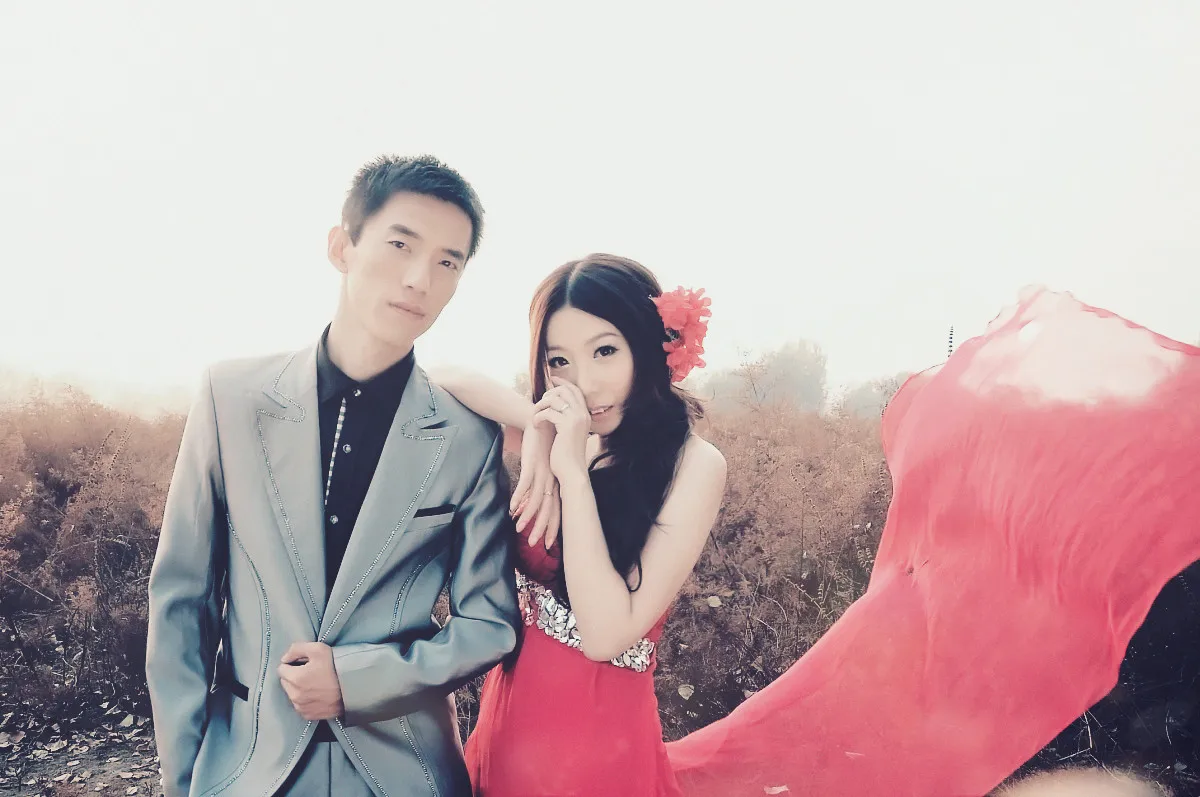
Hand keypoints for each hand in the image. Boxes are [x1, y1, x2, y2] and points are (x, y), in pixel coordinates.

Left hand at [278, 642, 344, 720]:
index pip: (282, 669)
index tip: (305, 664)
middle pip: (286, 682)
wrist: (354, 688)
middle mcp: (294, 695)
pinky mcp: (308, 715)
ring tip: (316, 684)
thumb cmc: (336, 667)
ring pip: (292, 694)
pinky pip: (300, 705)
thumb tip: (285, 658)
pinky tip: (318, 695)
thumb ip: (296, 649)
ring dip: (299, 689)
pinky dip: (305, 700)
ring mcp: (301, 707)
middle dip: (294, 676)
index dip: (293, 664)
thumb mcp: (318, 649)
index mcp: (295, 678)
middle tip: (311, 673)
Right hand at [509, 421, 561, 548]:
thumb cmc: (540, 446)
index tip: (550, 544)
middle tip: (537, 544)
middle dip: (542, 527)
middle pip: (548, 508)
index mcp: (555, 481)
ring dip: (527, 515)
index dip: (553, 527)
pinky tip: (512, 508)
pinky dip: (519, 497)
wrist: (539, 421)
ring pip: (536, 499)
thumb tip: (531, 504)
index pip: (556, 509)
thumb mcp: (544, 467)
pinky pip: (525, 484)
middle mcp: (551, 479)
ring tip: (519, 529)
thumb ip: (540, 485)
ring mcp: (542, 472)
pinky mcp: (531, 464)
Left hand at [531, 378, 591, 485]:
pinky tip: (536, 425)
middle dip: (548, 394)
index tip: (552, 379)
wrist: (572, 472)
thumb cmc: (568, 456)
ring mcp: (576, 419)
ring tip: (535, 416)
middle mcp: (583, 414)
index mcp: (585, 415)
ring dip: (540, 405)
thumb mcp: (570, 434)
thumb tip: (554, 409)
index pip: (575, 390)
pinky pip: (548, 412)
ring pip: (554, 399)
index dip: (562, 382)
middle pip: (564, 391)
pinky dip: (538, 417)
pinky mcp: (566, 426)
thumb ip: (567, 420)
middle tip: (539, 404)